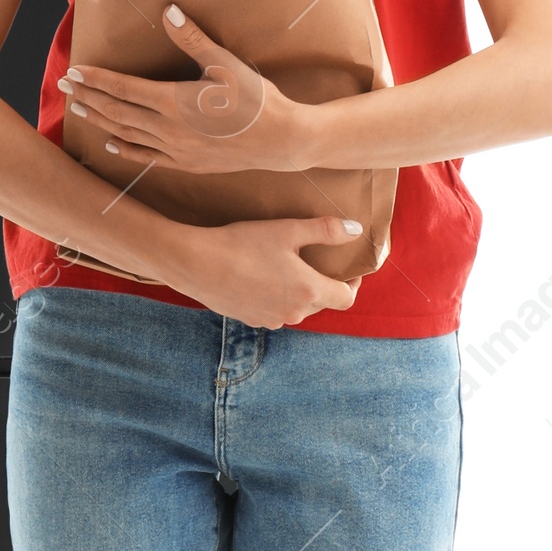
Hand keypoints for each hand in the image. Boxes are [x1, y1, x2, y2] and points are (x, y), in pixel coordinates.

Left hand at [59, 5, 312, 173]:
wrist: (281, 140)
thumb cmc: (257, 98)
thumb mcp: (225, 63)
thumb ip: (192, 38)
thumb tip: (168, 10)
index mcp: (174, 101)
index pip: (123, 88)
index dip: (96, 79)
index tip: (74, 71)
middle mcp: (168, 129)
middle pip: (117, 111)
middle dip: (88, 97)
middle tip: (64, 86)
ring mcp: (175, 150)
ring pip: (127, 134)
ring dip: (100, 120)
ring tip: (78, 109)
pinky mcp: (186, 164)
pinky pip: (147, 158)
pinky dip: (126, 149)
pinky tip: (111, 143)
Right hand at [163, 214, 362, 326]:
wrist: (196, 263)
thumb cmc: (243, 243)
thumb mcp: (288, 230)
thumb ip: (326, 231)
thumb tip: (356, 230)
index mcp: (308, 291)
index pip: (346, 298)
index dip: (353, 284)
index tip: (349, 269)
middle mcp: (293, 313)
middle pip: (322, 304)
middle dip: (323, 285)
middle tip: (316, 262)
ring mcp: (271, 320)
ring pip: (296, 309)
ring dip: (298, 293)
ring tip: (286, 269)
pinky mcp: (250, 320)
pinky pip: (274, 312)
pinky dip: (276, 298)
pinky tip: (261, 278)